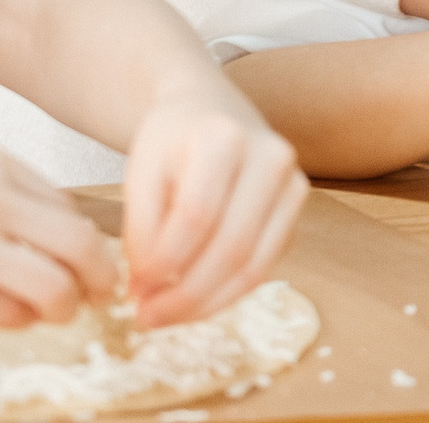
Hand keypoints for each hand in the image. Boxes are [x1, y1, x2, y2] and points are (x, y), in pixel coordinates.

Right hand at [0, 141, 117, 326]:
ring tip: (57, 310)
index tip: (98, 263)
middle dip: (101, 278)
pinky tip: (13, 315)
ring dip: (65, 307)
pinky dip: (22, 320)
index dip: (94, 244)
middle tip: (102, 294)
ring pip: (53, 288)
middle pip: (80, 247)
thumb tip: (65, 237)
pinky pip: (7, 315)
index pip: (74, 211)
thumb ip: (13, 193)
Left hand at [121, 86, 308, 326]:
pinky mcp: (296, 208)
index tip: (132, 289)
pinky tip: (194, 301)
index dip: (163, 261)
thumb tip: (147, 289)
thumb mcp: (141, 173)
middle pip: (230, 246)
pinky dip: (227, 293)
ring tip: (166, 316)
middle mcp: (271, 156)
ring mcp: (293, 182)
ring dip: (206, 302)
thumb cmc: (171, 142)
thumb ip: (142, 229)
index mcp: (225, 137)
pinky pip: (265, 265)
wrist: (210, 111)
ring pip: (254, 264)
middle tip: (146, 318)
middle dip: (185, 294)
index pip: (196, 215)